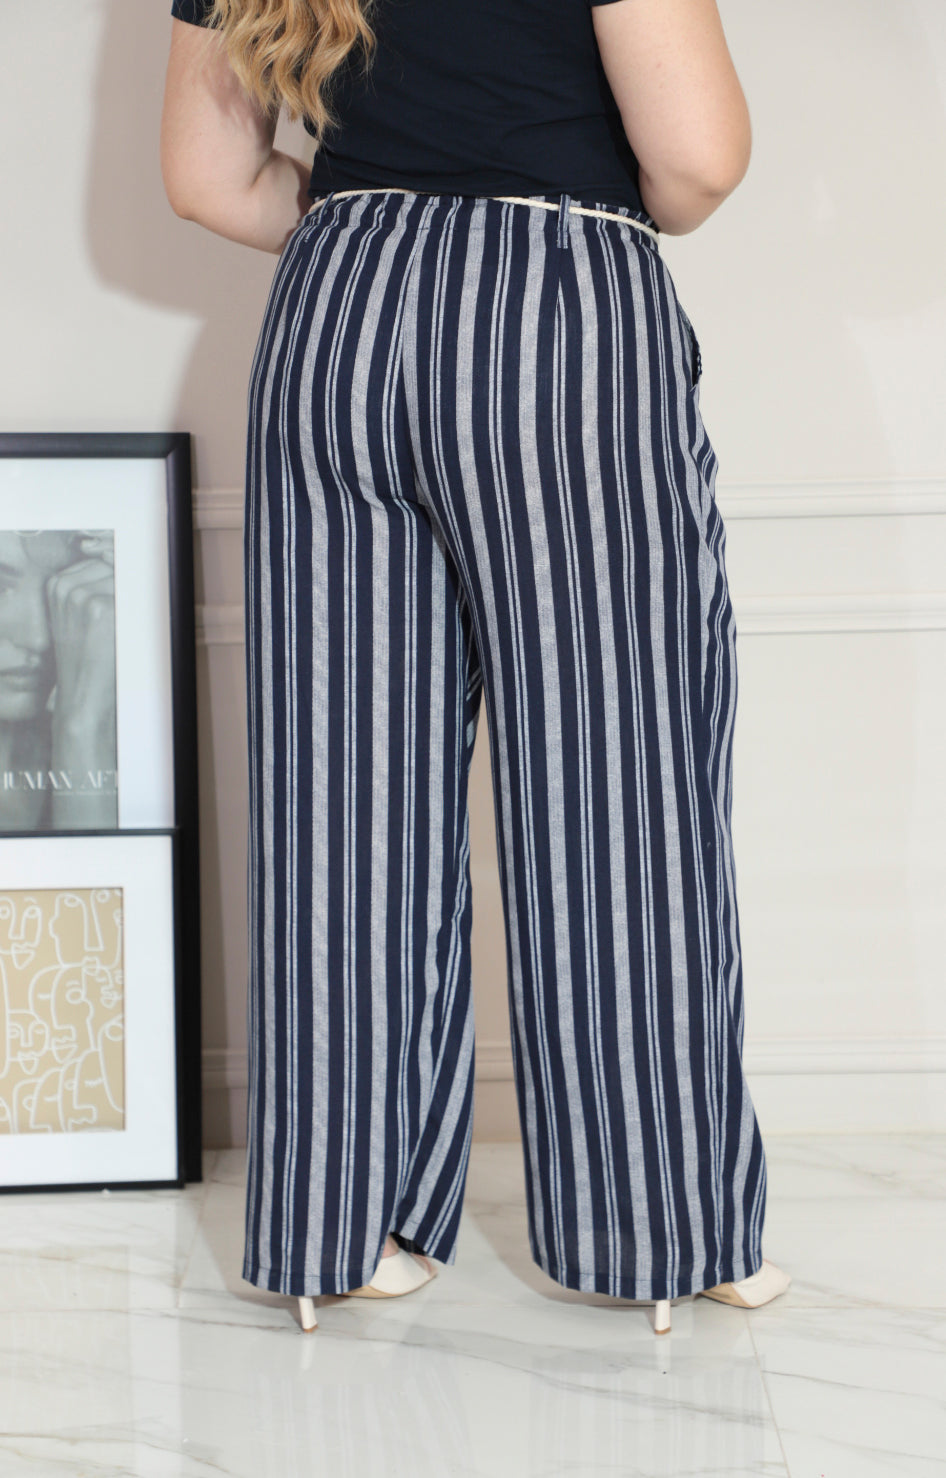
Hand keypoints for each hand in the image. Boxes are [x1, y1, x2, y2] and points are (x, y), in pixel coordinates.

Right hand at [45, 537, 117, 822]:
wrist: (82, 699)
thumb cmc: (84, 662)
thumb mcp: (77, 619)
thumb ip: (92, 589)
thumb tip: (120, 564)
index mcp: (56, 585)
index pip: (102, 561)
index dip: (115, 584)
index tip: (115, 608)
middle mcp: (66, 586)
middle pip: (115, 567)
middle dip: (123, 592)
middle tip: (115, 626)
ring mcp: (83, 595)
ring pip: (127, 581)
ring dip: (131, 604)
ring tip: (116, 633)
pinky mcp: (103, 608)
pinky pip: (135, 597)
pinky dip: (137, 616)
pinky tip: (121, 637)